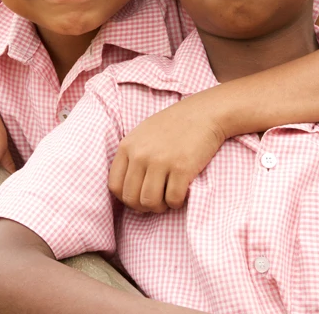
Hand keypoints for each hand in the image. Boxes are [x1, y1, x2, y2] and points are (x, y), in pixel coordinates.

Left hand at [108, 94, 225, 212]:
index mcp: (128, 146)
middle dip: (144, 206)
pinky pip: (173, 200)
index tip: (139, 196)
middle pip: (131, 198)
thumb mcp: (143, 134)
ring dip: (160, 206)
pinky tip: (182, 192)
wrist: (204, 113)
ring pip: (150, 202)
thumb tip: (126, 191)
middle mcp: (141, 154)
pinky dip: (177, 202)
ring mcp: (161, 161)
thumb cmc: (174, 124)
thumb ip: (131, 157)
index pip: (115, 186)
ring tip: (168, 197)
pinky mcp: (182, 168)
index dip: (127, 198)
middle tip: (157, 200)